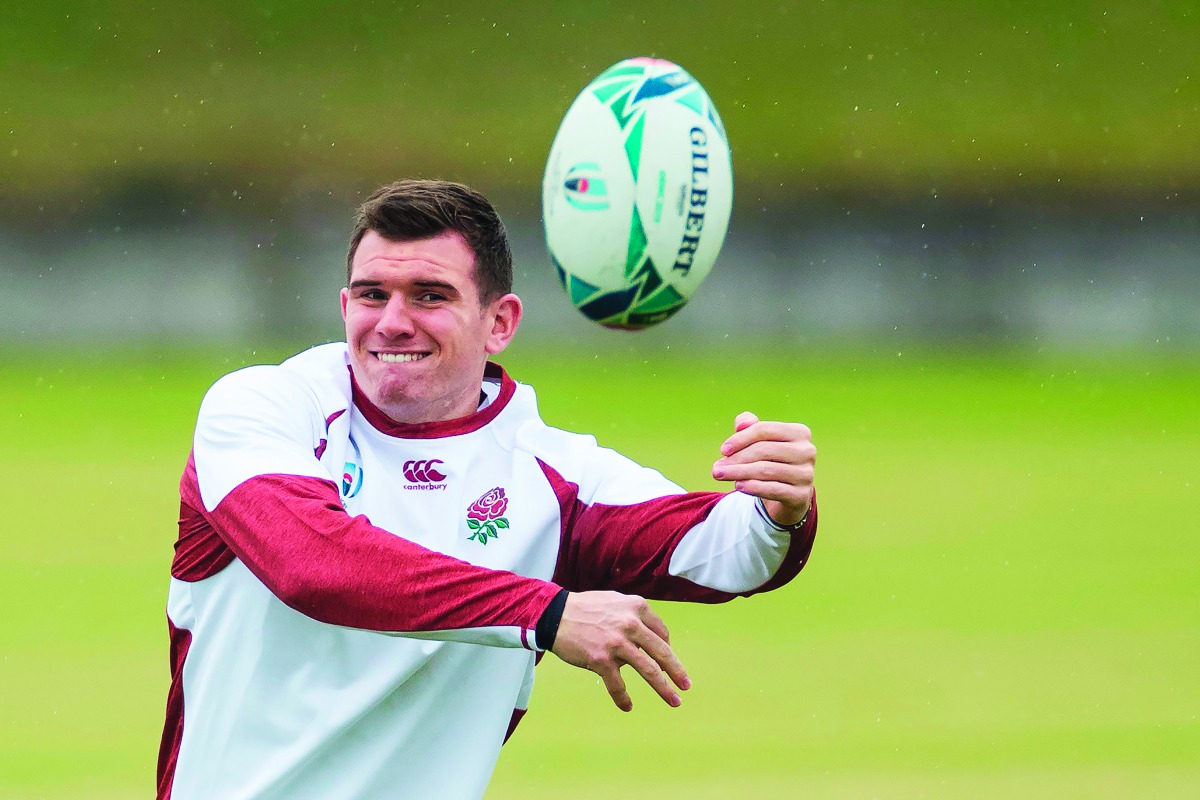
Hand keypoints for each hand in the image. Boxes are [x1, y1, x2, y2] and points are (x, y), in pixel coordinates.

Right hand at [550, 591, 690, 711]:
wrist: (554, 614)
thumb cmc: (585, 608)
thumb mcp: (615, 601)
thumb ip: (634, 614)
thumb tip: (653, 635)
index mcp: (637, 607)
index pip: (662, 633)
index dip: (666, 649)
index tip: (666, 661)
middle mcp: (631, 624)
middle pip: (662, 653)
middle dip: (677, 672)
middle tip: (686, 685)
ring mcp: (617, 643)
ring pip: (648, 671)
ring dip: (664, 688)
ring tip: (674, 700)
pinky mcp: (601, 660)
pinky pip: (618, 685)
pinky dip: (623, 698)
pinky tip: (627, 706)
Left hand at [712, 411, 815, 525]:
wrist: (789, 492)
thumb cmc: (772, 460)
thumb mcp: (761, 441)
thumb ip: (749, 426)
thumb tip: (741, 424)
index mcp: (799, 432)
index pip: (764, 430)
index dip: (740, 439)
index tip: (723, 450)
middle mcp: (807, 451)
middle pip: (764, 450)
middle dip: (737, 458)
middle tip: (717, 468)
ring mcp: (806, 474)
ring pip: (766, 470)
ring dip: (739, 473)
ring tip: (721, 475)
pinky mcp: (801, 495)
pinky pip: (773, 489)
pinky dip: (753, 487)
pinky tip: (738, 485)